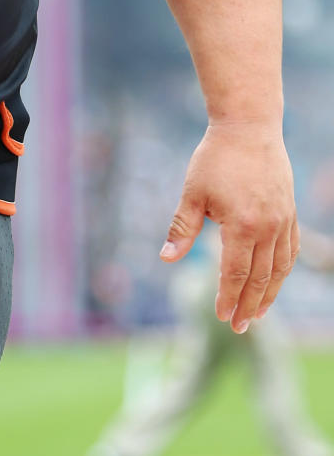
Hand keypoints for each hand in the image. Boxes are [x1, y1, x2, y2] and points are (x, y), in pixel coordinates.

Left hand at [159, 124, 298, 332]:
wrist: (248, 127)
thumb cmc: (215, 158)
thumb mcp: (193, 193)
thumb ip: (181, 229)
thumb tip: (166, 259)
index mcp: (242, 225)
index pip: (235, 273)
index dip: (227, 297)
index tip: (221, 316)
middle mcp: (268, 227)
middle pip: (260, 278)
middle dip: (248, 305)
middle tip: (238, 328)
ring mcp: (284, 220)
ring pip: (279, 269)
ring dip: (269, 295)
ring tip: (257, 315)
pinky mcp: (290, 213)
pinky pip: (291, 251)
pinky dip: (283, 272)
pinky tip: (274, 283)